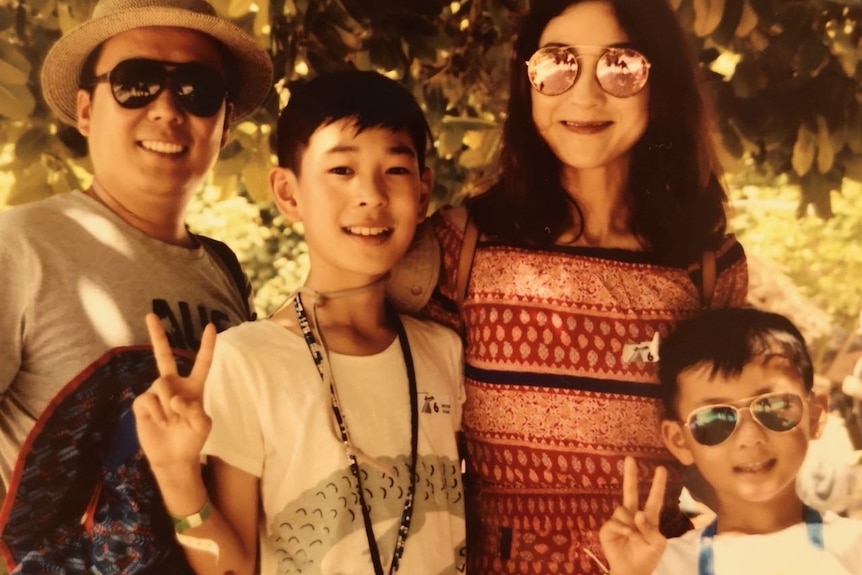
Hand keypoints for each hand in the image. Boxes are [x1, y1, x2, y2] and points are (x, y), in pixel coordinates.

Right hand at [133, 313, 215, 470]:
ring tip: (172, 422)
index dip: (207, 345)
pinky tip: (161, 423)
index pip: (202, 362)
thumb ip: (194, 410)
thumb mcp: (202, 426)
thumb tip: (173, 398)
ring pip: (161, 385)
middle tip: (150, 314)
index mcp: (194, 386)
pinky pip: (148, 400)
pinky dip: (158, 414)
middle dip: (157, 334)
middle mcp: (173, 385)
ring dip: (169, 407)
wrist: (173, 457)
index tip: (211, 326)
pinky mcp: (142, 403)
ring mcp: (156, 392)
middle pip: (163, 355)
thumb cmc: (192, 439)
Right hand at [599, 456, 667, 574]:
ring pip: (623, 509)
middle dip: (630, 475)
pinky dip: (622, 529)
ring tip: (632, 537)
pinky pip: (615, 521)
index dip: (658, 485)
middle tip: (630, 458)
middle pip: (630, 491)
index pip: (654, 499)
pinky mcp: (608, 527)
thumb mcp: (657, 544)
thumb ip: (650, 527)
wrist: (631, 571)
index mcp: (649, 519)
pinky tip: (625, 537)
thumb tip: (636, 514)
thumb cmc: (647, 557)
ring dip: (630, 522)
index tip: (661, 469)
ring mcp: (619, 520)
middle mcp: (633, 515)